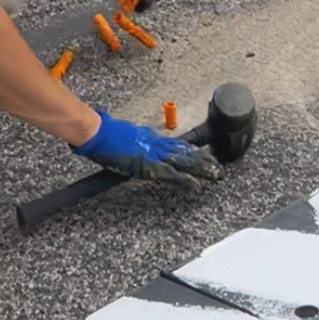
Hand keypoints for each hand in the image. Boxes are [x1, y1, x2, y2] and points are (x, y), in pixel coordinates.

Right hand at [72, 110, 222, 187]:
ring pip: (183, 162)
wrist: (99, 133)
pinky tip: (195, 186)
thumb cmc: (107, 134)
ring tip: (215, 175)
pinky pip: (170, 174)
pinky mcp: (149, 165)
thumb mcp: (128, 136)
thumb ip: (139, 140)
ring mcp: (154, 154)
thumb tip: (144, 143)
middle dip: (203, 160)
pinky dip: (183, 180)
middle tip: (219, 166)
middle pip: (185, 152)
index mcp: (152, 138)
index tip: (206, 154)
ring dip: (200, 169)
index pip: (178, 145)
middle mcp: (157, 144)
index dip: (193, 151)